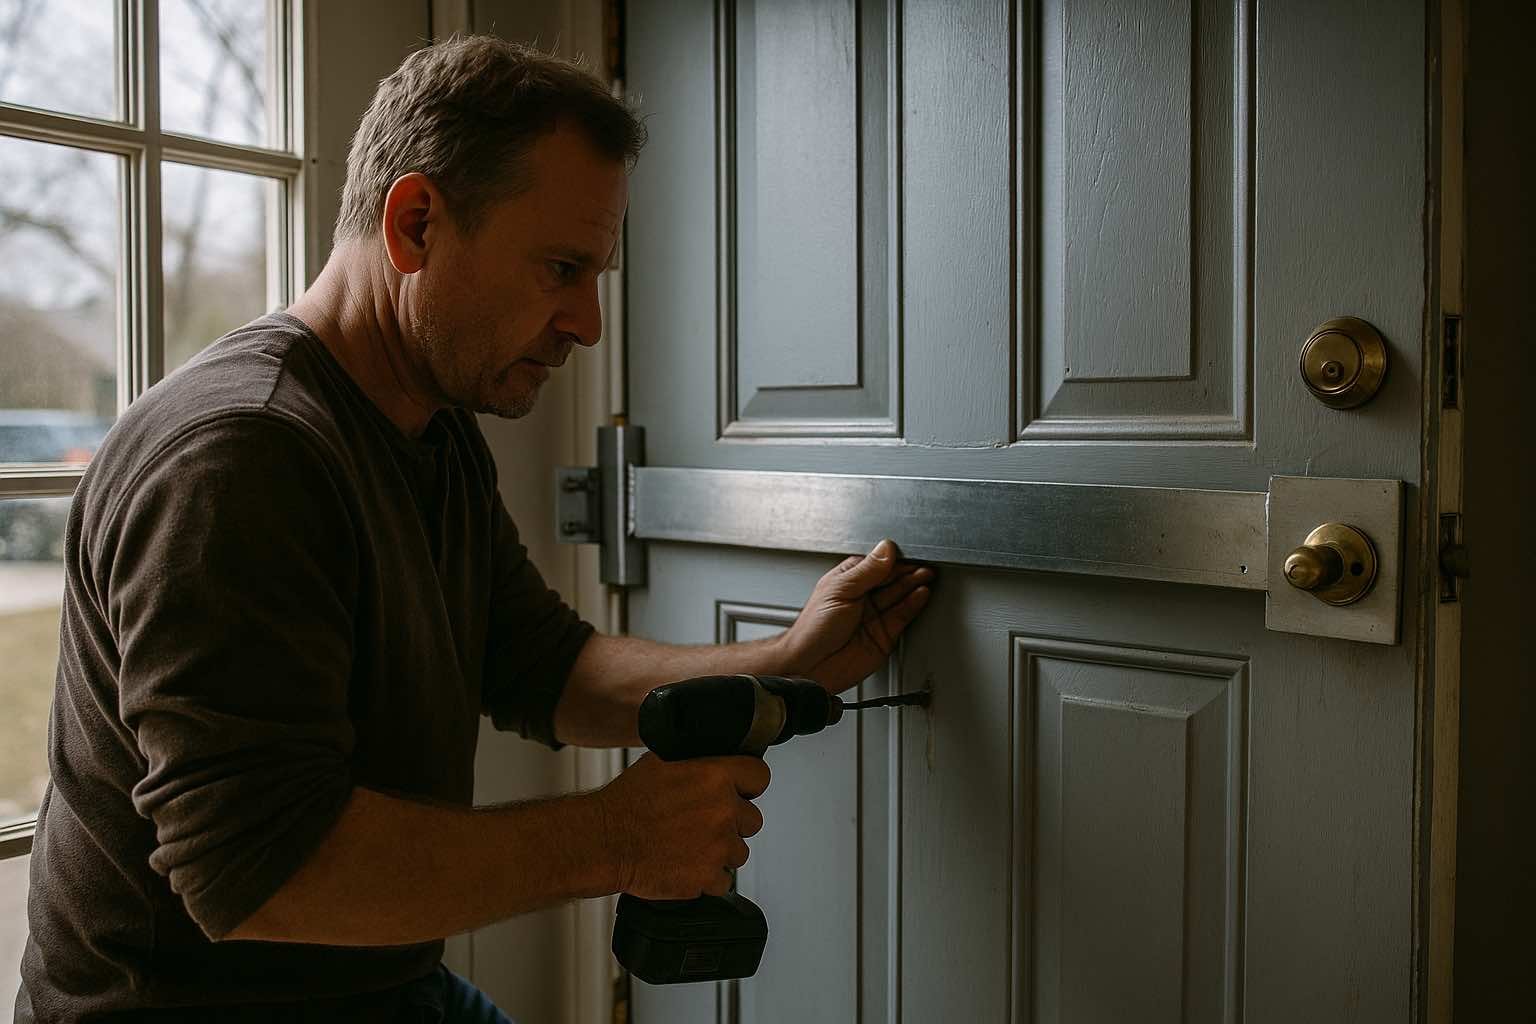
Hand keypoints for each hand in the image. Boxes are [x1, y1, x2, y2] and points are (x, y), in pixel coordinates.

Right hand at [595, 753, 769, 899]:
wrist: (605, 841)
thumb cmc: (626, 802)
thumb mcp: (662, 762)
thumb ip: (698, 764)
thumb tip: (712, 765)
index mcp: (715, 776)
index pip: (759, 776)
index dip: (749, 786)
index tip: (742, 793)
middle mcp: (723, 811)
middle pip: (753, 820)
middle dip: (733, 823)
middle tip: (705, 825)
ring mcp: (718, 846)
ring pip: (739, 853)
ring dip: (720, 852)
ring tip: (691, 847)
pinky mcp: (708, 877)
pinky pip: (723, 881)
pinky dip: (707, 878)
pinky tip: (686, 865)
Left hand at [780, 539, 934, 692]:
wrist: (811, 665)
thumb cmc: (813, 630)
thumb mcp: (840, 590)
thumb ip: (867, 571)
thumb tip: (885, 550)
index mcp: (849, 580)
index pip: (878, 564)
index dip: (894, 559)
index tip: (909, 553)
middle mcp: (863, 596)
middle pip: (892, 579)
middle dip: (908, 571)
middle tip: (924, 565)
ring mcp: (875, 615)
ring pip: (900, 596)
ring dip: (914, 585)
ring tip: (927, 575)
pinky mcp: (885, 635)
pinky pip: (903, 616)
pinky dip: (914, 604)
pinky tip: (922, 594)